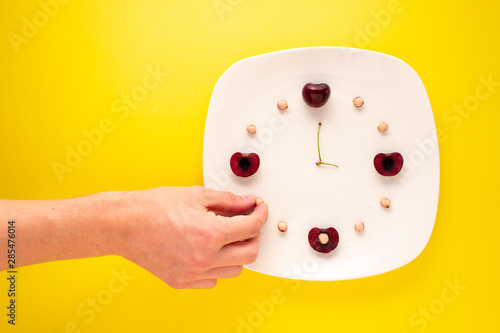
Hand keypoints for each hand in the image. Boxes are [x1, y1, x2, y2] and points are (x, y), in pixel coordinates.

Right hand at [116, 186, 267, 288]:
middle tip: (248, 223)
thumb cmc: (153, 208)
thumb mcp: (196, 195)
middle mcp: (204, 258)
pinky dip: (218, 267)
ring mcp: (193, 273)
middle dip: (254, 235)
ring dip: (237, 253)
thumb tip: (247, 203)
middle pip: (250, 253)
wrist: (123, 224)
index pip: (251, 227)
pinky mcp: (182, 282)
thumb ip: (228, 201)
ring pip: (234, 270)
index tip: (260, 208)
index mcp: (210, 234)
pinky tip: (211, 252)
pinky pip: (213, 280)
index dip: (261, 214)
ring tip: (228, 237)